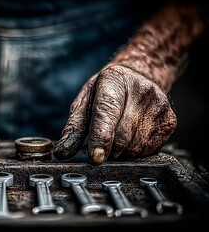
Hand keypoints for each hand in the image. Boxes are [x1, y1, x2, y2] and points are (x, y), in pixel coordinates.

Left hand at [53, 65, 176, 163]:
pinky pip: (148, 150)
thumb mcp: (86, 101)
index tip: (96, 157)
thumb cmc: (107, 91)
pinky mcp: (170, 120)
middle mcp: (141, 91)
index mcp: (114, 81)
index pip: (107, 113)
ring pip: (135, 147)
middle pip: (121, 136)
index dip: (101, 137)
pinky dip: (135, 150)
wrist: (140, 75)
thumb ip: (74, 127)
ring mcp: (159, 105)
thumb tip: (62, 152)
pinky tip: (132, 135)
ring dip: (121, 151)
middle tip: (103, 141)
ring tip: (118, 134)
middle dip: (108, 148)